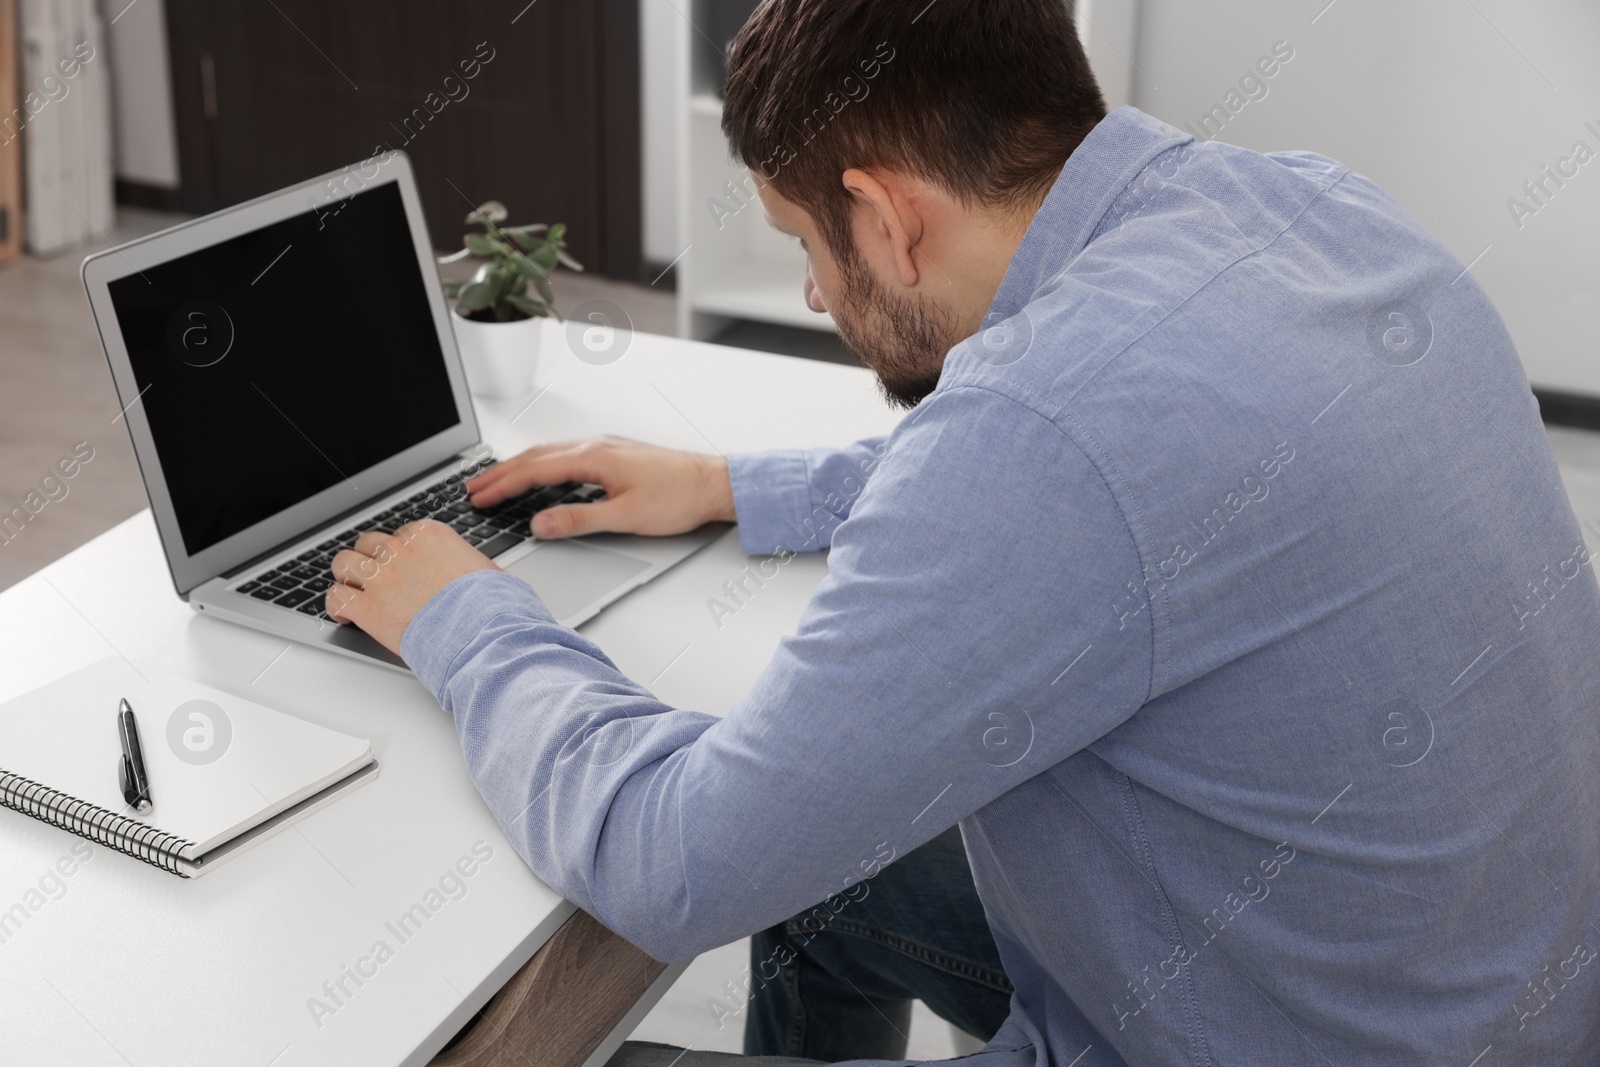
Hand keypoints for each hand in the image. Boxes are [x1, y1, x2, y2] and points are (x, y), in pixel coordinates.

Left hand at [326, 520, 498, 654]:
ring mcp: (381, 578)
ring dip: (348, 578)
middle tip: (376, 580)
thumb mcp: (486, 571)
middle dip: (370, 560)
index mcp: (430, 536)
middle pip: (369, 544)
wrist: (484, 633)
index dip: (399, 553)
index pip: (401, 534)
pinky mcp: (368, 608)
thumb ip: (466, 565)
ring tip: (355, 593)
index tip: (401, 567)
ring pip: (343, 563)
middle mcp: (401, 550)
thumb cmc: (493, 606)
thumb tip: (471, 575)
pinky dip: (338, 607)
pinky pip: (336, 598)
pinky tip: (347, 616)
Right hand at [466, 436, 734, 539]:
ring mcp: (604, 447)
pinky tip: (541, 472)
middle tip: (473, 488)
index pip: (534, 471)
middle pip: (535, 457)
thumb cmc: (678, 497)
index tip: (479, 498)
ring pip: (549, 452)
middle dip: (500, 473)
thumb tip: (540, 524)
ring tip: (496, 479)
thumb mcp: (624, 517)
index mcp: (593, 458)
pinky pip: (566, 454)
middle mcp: (595, 446)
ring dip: (519, 466)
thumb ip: (578, 520)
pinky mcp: (614, 453)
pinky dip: (542, 462)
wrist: (712, 484)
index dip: (502, 485)